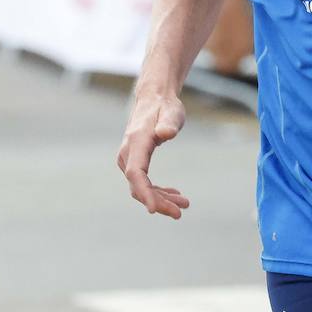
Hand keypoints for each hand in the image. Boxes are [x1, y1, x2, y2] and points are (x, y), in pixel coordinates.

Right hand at [117, 91, 189, 218]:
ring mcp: (129, 159)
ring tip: (183, 204)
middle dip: (158, 202)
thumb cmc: (164, 106)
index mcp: (136, 142)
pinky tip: (174, 195)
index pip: (135, 173)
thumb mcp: (172, 112)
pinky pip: (144, 183)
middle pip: (138, 185)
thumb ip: (169, 123)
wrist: (154, 99)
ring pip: (141, 187)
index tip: (152, 209)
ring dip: (160, 199)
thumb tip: (165, 134)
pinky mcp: (135, 162)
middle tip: (180, 212)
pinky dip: (158, 192)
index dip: (143, 192)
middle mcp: (128, 153)